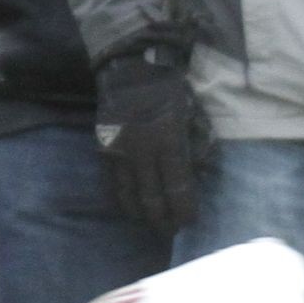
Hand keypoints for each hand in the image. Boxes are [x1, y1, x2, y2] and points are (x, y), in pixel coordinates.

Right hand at [95, 50, 212, 235]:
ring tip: (154, 225)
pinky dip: (123, 201)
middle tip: (172, 232)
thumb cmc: (171, 93)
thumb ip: (198, 147)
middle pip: (152, 198)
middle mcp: (141, 150)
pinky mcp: (103, 150)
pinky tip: (132, 210)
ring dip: (142, 215)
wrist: (130, 70)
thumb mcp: (195, 116)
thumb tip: (200, 176)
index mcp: (168, 140)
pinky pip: (112, 184)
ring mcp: (119, 151)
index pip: (178, 187)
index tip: (190, 222)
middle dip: (163, 220)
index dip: (184, 210)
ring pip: (129, 196)